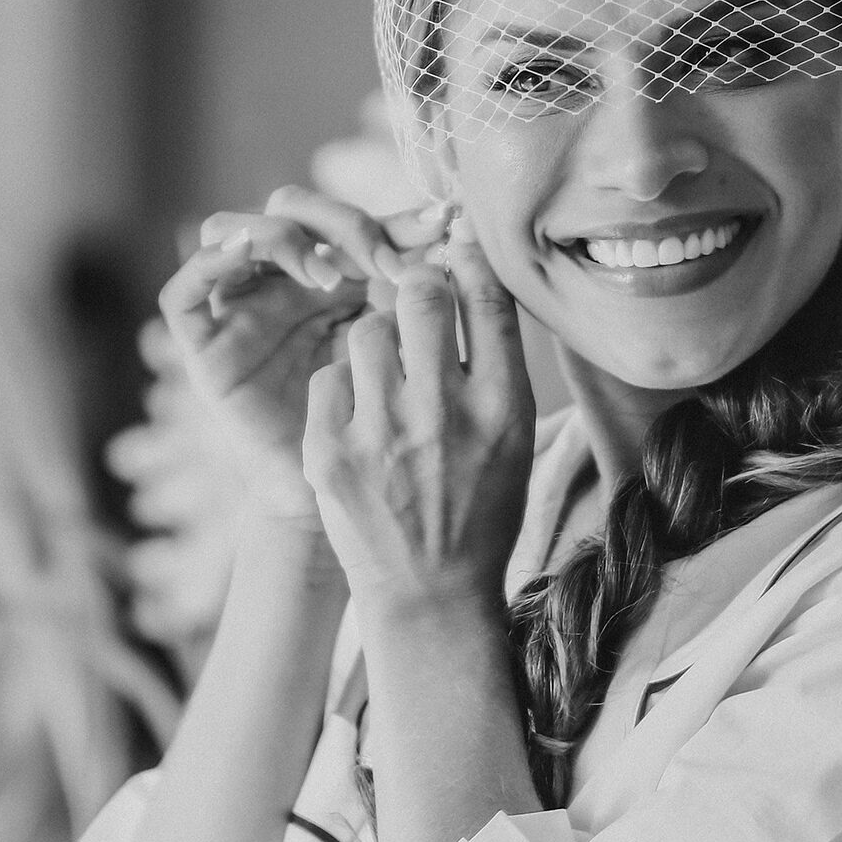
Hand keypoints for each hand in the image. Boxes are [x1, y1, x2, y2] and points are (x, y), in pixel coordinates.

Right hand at [158, 186, 451, 523]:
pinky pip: (182, 293)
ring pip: (231, 230)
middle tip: (384, 261)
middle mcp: (282, 286)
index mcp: (335, 280)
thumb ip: (419, 295)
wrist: (351, 505)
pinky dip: (210, 260)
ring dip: (282, 238)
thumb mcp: (408, 352)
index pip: (351, 220)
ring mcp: (239, 311)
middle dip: (342, 224)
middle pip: (291, 210)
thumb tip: (454, 232)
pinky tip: (247, 252)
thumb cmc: (388, 430)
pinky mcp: (202, 348)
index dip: (391, 217)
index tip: (441, 226)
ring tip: (328, 276)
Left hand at [302, 211, 535, 612]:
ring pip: (366, 331)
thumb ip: (495, 364)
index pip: (485, 297)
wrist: (429, 596)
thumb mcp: (513, 438)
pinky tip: (360, 421)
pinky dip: (344, 389)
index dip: (468, 259)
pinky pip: (330, 377)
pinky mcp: (328, 450)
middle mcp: (443, 412)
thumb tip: (471, 278)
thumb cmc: (479, 510)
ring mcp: (381, 432)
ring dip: (376, 341)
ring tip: (386, 376)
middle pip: (420, 294)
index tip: (456, 246)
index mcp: (502, 407)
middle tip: (413, 298)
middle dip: (415, 286)